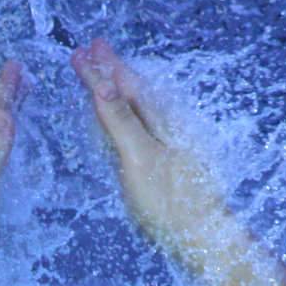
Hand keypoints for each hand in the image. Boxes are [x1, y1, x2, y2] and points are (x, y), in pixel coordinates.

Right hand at [70, 38, 227, 263]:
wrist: (203, 236)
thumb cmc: (170, 200)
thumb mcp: (140, 157)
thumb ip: (121, 121)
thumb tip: (102, 85)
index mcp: (159, 119)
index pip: (125, 87)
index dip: (102, 70)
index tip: (82, 51)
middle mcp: (164, 125)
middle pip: (133, 91)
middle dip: (110, 71)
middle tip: (93, 48)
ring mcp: (166, 143)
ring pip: (138, 106)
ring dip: (118, 89)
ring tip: (105, 71)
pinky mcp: (166, 162)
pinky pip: (141, 125)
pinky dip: (126, 113)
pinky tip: (123, 114)